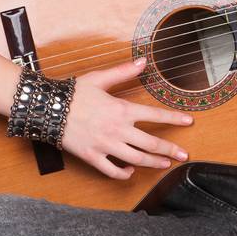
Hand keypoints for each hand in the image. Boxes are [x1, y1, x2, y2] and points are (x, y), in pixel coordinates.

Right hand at [59, 56, 192, 179]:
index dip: (174, 118)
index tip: (188, 121)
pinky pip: (112, 171)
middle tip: (184, 155)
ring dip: (153, 163)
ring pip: (136, 159)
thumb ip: (123, 72)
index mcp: (121, 109)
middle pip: (151, 143)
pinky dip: (124, 174)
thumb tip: (143, 61)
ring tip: (165, 164)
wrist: (48, 108)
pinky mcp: (93, 157)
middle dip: (170, 150)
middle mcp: (117, 129)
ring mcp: (105, 145)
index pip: (155, 115)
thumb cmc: (74, 93)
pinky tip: (130, 171)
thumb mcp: (100, 79)